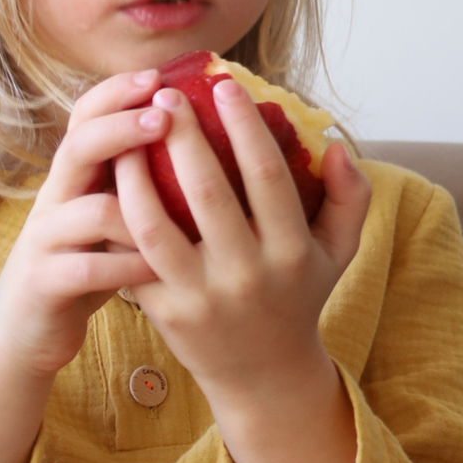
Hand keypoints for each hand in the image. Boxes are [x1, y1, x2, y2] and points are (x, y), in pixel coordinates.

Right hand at [0, 70, 170, 462]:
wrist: (28, 334)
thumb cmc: (86, 270)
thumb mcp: (109, 220)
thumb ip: (137, 185)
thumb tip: (204, 141)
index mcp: (75, 179)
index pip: (86, 117)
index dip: (117, 92)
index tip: (159, 74)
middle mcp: (55, 200)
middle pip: (79, 146)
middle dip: (122, 127)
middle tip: (165, 116)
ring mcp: (46, 241)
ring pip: (87, 209)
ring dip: (137, 207)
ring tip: (181, 208)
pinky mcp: (45, 283)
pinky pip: (87, 267)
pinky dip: (126, 266)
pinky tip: (161, 268)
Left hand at [114, 76, 372, 462]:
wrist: (264, 376)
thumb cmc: (299, 297)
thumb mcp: (339, 252)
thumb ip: (351, 196)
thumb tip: (334, 145)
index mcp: (291, 251)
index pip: (267, 177)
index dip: (244, 128)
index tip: (224, 86)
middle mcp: (246, 274)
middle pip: (207, 193)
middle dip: (183, 136)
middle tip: (166, 94)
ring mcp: (201, 296)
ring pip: (156, 225)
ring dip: (136, 173)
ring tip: (127, 134)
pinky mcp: (166, 312)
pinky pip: (133, 256)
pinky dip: (119, 216)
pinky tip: (111, 179)